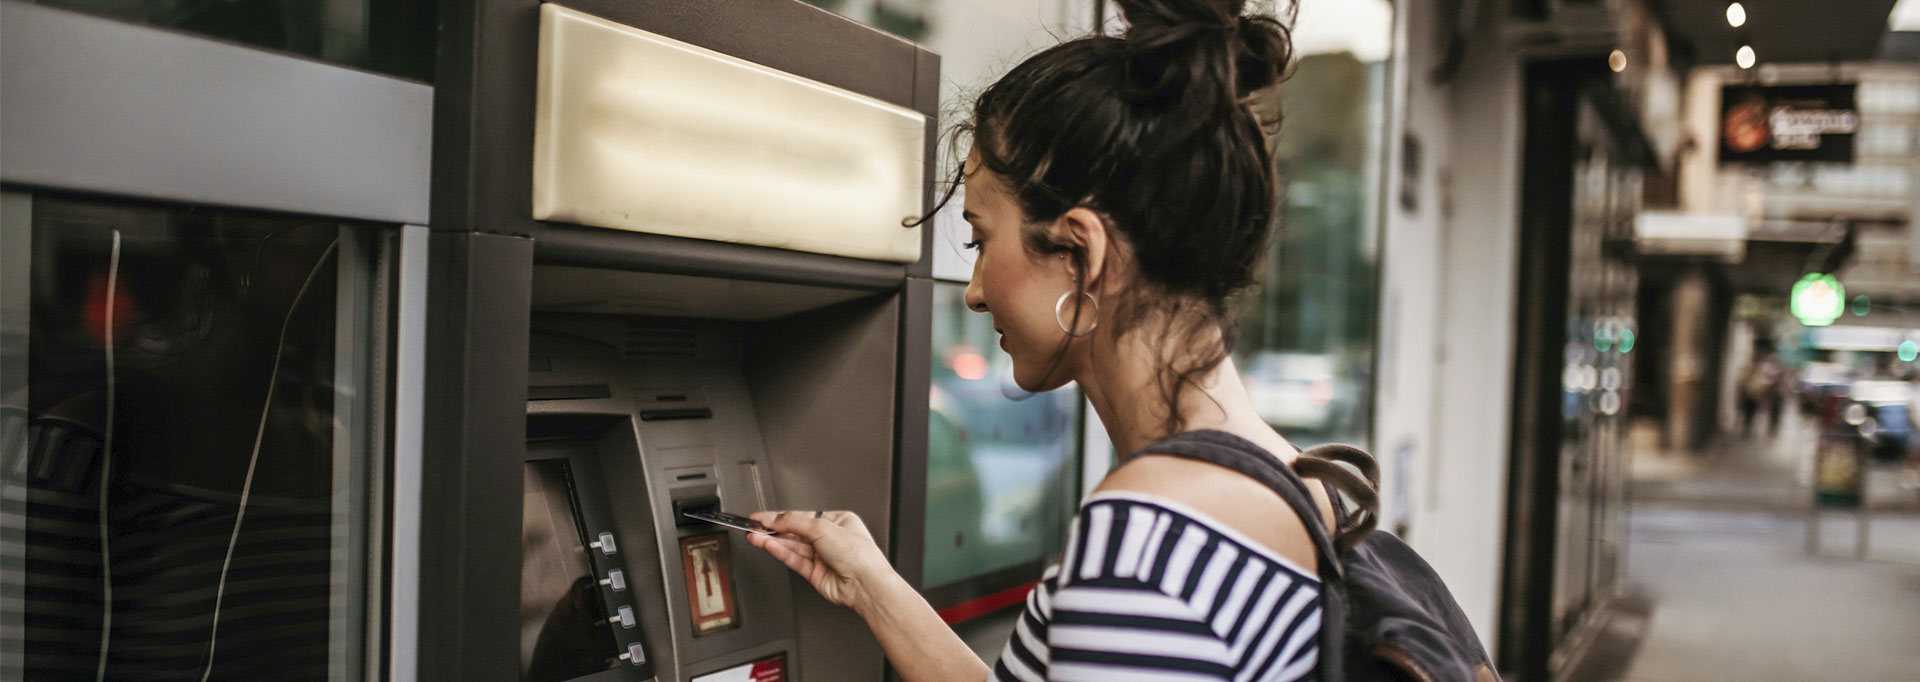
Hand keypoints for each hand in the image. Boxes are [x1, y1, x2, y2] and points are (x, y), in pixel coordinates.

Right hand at [747, 510, 895, 611]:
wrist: (865, 584)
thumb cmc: (859, 554)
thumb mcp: (822, 527)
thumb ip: (793, 522)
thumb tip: (773, 518)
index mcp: (838, 522)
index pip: (802, 516)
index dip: (780, 516)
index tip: (760, 516)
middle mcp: (830, 539)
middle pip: (795, 532)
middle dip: (773, 529)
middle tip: (753, 527)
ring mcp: (822, 557)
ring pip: (792, 546)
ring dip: (772, 541)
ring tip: (754, 537)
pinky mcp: (815, 574)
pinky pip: (794, 560)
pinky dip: (780, 552)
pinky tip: (768, 546)